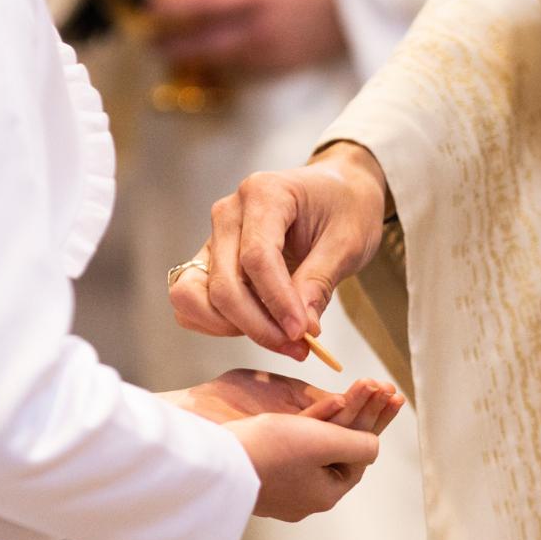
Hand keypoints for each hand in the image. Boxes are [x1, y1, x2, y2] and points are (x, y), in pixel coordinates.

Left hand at [152, 0, 345, 73]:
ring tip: (159, 47)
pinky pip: (236, 63)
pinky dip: (210, 62)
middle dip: (171, 10)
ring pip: (218, 43)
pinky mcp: (277, 59)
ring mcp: (273, 32)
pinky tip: (193, 60)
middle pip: (209, 2)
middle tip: (145, 13)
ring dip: (183, 46)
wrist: (357, 2)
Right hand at [160, 368, 402, 521]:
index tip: (388, 394)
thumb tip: (374, 446)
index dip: (375, 421)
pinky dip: (309, 420)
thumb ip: (359, 443)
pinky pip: (291, 443)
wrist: (209, 461)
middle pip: (339, 447)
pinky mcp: (259, 470)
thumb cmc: (268, 451)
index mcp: (324, 492)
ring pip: (315, 443)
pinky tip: (322, 403)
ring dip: (337, 412)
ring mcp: (280, 485)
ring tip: (361, 387)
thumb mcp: (326, 444)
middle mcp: (304, 494)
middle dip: (360, 412)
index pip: (359, 454)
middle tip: (382, 386)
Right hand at [169, 142, 388, 358]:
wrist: (337, 192)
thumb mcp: (347, 242)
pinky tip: (258, 327)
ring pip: (196, 296)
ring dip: (232, 328)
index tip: (303, 334)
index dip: (278, 303)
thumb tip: (303, 328)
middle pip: (224, 284)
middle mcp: (229, 214)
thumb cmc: (345, 208)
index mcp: (263, 194)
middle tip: (298, 347)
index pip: (257, 258)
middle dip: (258, 326)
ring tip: (278, 336)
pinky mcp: (210, 261)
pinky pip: (193, 301)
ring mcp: (213, 238)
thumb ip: (319, 283)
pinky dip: (217, 324)